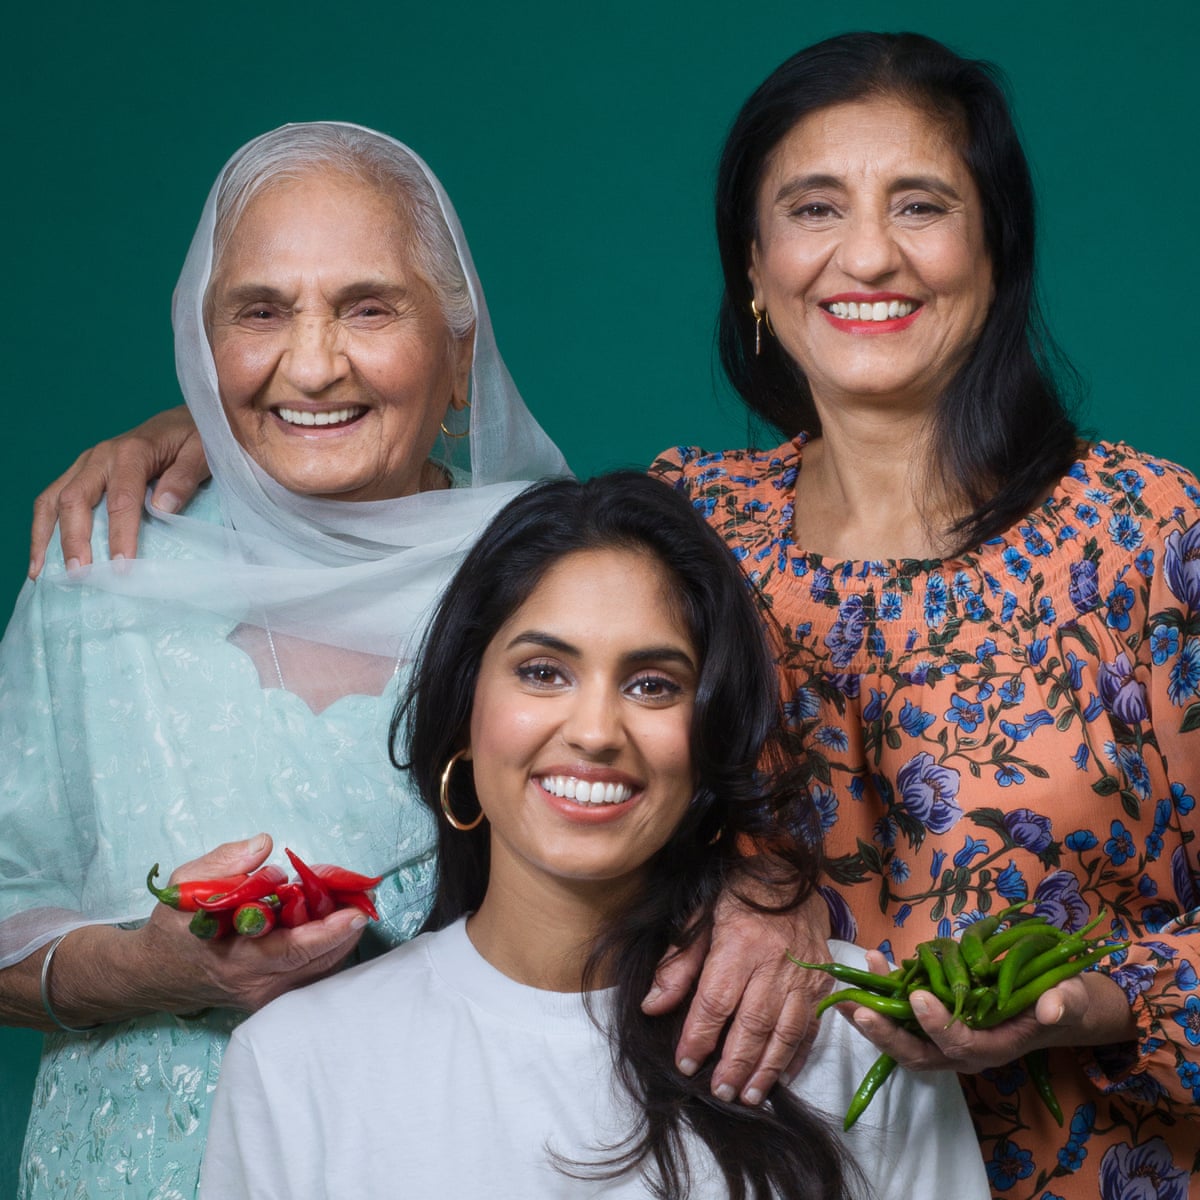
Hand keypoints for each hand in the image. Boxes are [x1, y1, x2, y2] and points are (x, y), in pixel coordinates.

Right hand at [30, 407, 208, 576]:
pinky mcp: (83, 472)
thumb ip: (184, 477)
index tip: (122, 566)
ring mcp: (88, 463)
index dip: (120, 535)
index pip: (121, 500)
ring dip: (46, 536)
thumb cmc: (196, 438)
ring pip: (54, 498)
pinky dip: (43, 527)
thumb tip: (162, 507)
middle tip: (80, 574)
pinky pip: (53, 498)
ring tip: (41, 572)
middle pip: (76, 499)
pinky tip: (42, 556)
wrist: (184, 421)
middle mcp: (102, 456)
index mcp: (133, 452)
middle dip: (74, 539)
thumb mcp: (202, 453)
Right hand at [133, 834, 366, 1013]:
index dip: (328, 931)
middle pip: (318, 961)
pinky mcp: (274, 997)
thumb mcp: (186, 886)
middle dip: (346, 927)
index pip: (293, 950)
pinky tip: (334, 918)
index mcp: (235, 959)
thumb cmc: (175, 926)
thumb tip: (264, 846)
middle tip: (364, 895)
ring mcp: (267, 996)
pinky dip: (330, 945)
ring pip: (322, 969)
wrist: (156, 973)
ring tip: (353, 901)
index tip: (356, 912)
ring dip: (343, 935)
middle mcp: (256, 985)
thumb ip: (224, 863)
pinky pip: (313, 973)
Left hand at [642, 880, 831, 1104]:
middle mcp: (775, 961)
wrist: (792, 874)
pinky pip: (812, 1025)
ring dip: (767, 1068)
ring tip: (749, 1096)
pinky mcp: (823, 980)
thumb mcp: (700, 914)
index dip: (699, 1036)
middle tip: (721, 1092)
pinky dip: (797, 1054)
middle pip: (753, 1022)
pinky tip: (781, 1076)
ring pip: (786, 1030)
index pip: (716, 1000)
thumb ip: (678, 962)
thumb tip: (652, 1005)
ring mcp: (804, 973)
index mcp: (740, 941)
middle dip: (736, 1063)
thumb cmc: (738, 893)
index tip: (685, 1064)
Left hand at [844, 948, 1137, 1073]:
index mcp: (995, 1049)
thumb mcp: (1073, 999)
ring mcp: (945, 1036)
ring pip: (903, 1037)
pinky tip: (871, 960)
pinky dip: (884, 989)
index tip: (918, 997)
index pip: (961, 1046)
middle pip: (919, 1054)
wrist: (1056, 1004)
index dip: (938, 1025)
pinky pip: (903, 1010)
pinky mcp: (934, 1018)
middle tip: (859, 1010)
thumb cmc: (1064, 1001)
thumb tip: (1053, 1008)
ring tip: (846, 990)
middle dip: (887, 1035)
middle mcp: (964, 1049)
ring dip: (874, 1015)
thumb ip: (1066, 1004)